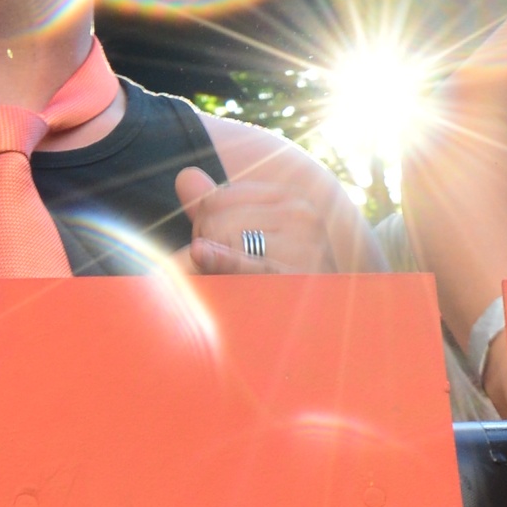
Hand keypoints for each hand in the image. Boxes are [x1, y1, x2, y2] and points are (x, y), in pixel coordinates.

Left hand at [175, 143, 354, 274]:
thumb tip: (185, 176)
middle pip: (216, 217)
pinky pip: (247, 263)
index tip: (220, 254)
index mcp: (291, 199)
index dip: (205, 229)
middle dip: (206, 247)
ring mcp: (304, 243)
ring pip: (221, 238)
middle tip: (228, 277)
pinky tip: (201, 253)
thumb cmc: (280, 285)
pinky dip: (221, 259)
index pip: (217, 199)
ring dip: (213, 268)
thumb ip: (217, 210)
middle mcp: (302, 213)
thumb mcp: (251, 241)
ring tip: (240, 288)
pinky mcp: (297, 275)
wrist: (321, 330)